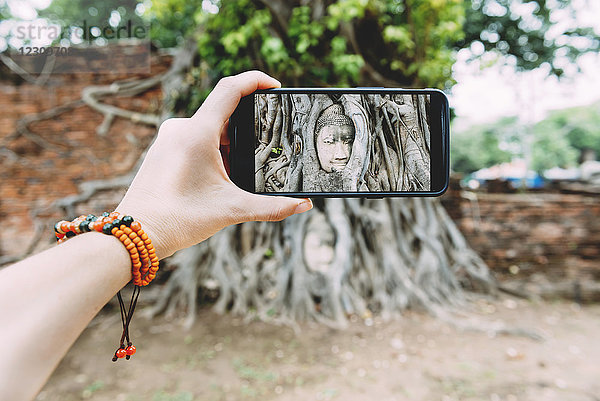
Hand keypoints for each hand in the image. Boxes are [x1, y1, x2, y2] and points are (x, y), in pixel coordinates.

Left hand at [116, 71, 311, 258]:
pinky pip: (194, 138)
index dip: (256, 80)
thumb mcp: (231, 210)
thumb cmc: (178, 220)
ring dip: (229, 143)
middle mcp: (180, 128)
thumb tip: (303, 206)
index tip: (275, 86)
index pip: (231, 88)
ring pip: (209, 128)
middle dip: (247, 127)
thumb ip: (272, 207)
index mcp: (197, 133)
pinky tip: (219, 177)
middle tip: (265, 146)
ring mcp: (168, 138)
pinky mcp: (163, 149)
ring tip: (240, 171)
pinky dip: (213, 150)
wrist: (136, 234)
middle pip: (223, 112)